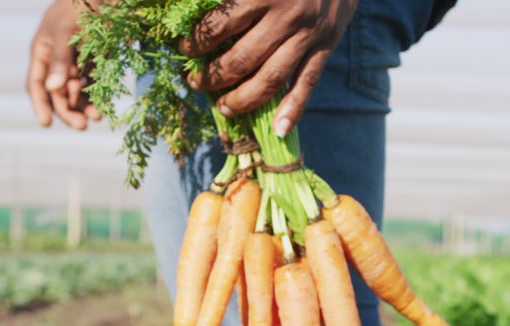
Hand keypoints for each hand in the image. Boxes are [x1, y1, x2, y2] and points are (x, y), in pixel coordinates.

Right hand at [27, 0, 102, 129]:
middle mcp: (58, 60)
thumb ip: (60, 60)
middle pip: (59, 93)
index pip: (37, 83)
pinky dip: (98, 96)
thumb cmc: (80, 6)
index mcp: (43, 51)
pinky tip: (104, 107)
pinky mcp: (98, 61)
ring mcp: (78, 61)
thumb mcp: (66, 31)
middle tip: (82, 126)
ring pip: (78, 91)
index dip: (40, 104)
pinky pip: (95, 84)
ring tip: (97, 117)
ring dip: (84, 106)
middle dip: (68, 110)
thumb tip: (54, 89)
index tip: (47, 123)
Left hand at [181, 0, 358, 136]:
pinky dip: (294, 110)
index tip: (184, 48)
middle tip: (195, 82)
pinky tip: (279, 130)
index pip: (220, 27)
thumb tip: (190, 5)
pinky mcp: (325, 47)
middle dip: (212, 76)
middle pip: (241, 60)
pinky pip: (307, 84)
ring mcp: (308, 36)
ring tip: (223, 108)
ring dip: (243, 100)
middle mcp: (286, 17)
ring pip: (271, 79)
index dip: (197, 41)